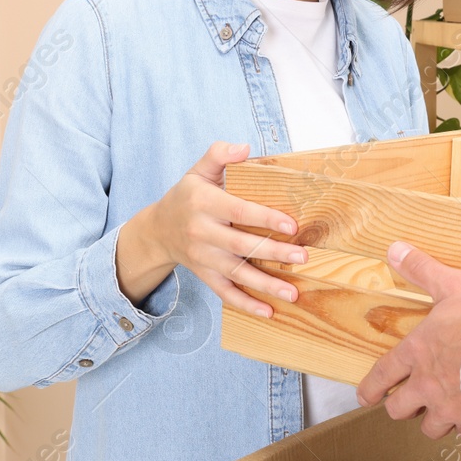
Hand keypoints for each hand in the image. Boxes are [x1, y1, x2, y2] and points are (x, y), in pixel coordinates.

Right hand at [124, 141, 308, 317]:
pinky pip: (225, 292)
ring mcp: (202, 257)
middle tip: (303, 257)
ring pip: (236, 273)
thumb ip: (219, 154)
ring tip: (293, 293)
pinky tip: (268, 312)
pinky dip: (245, 304)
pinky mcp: (204, 275)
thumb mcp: (198, 169)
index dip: (265, 219)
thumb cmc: (187, 196)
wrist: (158, 230)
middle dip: (273, 253)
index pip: (239, 211)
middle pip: (241, 246)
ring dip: (266, 285)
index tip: (292, 225)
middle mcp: (201, 232)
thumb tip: (245, 148)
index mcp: (203, 202)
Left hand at [355, 240, 460, 439]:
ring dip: (432, 420)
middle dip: (399, 407)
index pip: (383, 375)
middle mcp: (428, 385)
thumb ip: (424, 270)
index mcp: (418, 353)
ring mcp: (451, 406)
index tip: (365, 396)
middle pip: (399, 409)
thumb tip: (396, 250)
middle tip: (406, 402)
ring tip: (440, 411)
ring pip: (430, 427)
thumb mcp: (453, 284)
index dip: (370, 388)